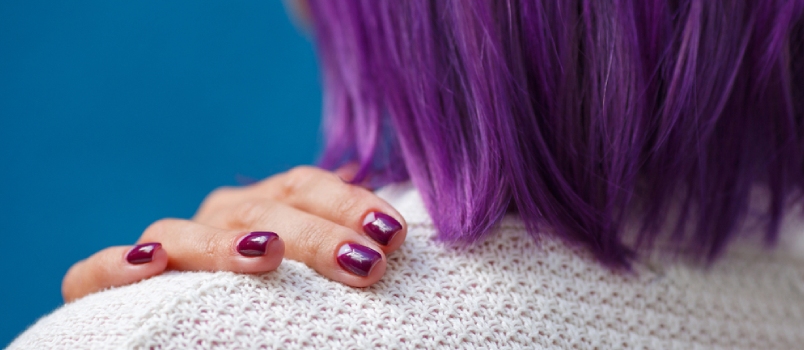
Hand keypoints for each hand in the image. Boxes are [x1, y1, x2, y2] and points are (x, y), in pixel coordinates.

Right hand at [61, 166, 406, 301]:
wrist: (209, 336)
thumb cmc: (278, 314)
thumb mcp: (317, 285)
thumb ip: (341, 257)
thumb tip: (397, 235)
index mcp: (265, 210)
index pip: (304, 186)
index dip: (346, 201)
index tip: (392, 233)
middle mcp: (217, 222)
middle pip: (261, 210)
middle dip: (316, 235)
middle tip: (364, 264)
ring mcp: (165, 248)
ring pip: (186, 232)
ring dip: (226, 244)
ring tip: (267, 256)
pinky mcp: (104, 287)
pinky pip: (92, 272)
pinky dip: (113, 265)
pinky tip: (146, 265)